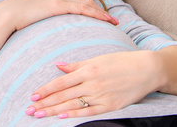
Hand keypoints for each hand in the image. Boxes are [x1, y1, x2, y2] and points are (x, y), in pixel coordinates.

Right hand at [0, 0, 118, 33]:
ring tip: (113, 22)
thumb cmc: (18, 16)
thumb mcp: (33, 11)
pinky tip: (105, 20)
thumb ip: (43, 12)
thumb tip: (47, 21)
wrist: (7, 15)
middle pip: (85, 0)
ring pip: (86, 4)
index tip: (101, 15)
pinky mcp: (58, 4)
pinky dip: (96, 14)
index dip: (91, 6)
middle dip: (100, 10)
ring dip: (102, 13)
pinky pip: (82, 9)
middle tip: (113, 20)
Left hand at [25, 51, 160, 118]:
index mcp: (87, 70)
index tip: (32, 96)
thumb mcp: (96, 59)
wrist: (147, 70)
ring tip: (40, 115)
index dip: (45, 90)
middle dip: (45, 103)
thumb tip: (58, 66)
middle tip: (29, 110)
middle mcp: (92, 84)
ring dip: (54, 110)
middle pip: (63, 95)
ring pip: (73, 105)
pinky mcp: (111, 106)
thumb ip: (76, 65)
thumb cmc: (120, 61)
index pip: (60, 83)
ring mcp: (102, 96)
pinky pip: (89, 112)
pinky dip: (75, 114)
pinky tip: (62, 116)